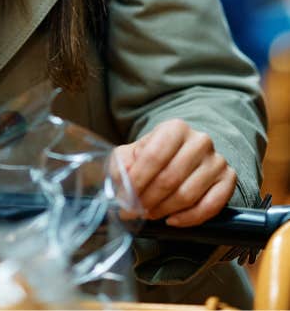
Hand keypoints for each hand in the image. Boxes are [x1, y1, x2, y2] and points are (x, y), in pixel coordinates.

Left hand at [114, 119, 235, 226]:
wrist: (183, 153)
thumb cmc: (154, 154)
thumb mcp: (132, 152)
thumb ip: (122, 164)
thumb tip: (121, 182)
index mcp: (174, 128)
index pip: (153, 157)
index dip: (136, 182)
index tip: (123, 199)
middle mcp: (200, 141)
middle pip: (170, 178)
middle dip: (148, 199)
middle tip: (133, 212)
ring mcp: (217, 161)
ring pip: (188, 195)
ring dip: (164, 210)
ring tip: (149, 214)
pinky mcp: (229, 180)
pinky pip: (210, 207)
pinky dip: (189, 218)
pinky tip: (172, 220)